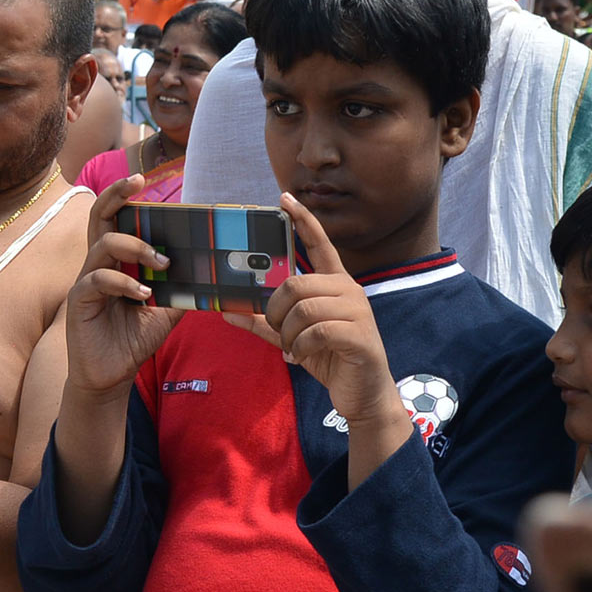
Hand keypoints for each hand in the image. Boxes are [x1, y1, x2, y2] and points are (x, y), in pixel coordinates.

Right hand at [64, 175, 183, 400]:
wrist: (112, 374)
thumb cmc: (135, 338)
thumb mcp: (166, 310)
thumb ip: (182, 288)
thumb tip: (213, 271)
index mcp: (118, 261)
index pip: (117, 219)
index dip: (123, 196)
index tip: (141, 179)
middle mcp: (99, 264)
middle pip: (99, 218)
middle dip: (117, 195)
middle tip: (137, 182)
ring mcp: (86, 281)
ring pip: (103, 245)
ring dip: (136, 248)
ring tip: (162, 264)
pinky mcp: (79, 302)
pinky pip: (97, 280)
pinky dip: (123, 283)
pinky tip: (142, 295)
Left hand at [224, 193, 403, 428]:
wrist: (363, 393)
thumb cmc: (331, 358)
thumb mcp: (294, 338)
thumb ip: (265, 324)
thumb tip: (227, 312)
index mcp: (336, 284)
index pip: (320, 243)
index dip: (303, 220)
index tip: (285, 199)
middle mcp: (349, 290)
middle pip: (297, 283)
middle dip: (277, 310)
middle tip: (277, 329)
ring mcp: (357, 310)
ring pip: (303, 308)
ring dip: (288, 333)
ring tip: (292, 347)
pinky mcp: (359, 334)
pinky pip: (317, 331)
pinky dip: (301, 347)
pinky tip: (303, 357)